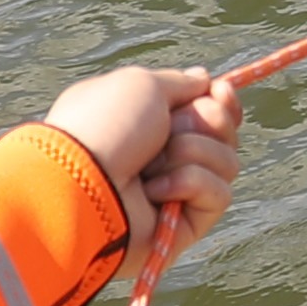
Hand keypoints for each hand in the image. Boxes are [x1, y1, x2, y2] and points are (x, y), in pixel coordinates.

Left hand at [40, 65, 247, 266]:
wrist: (80, 185)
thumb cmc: (104, 128)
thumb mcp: (141, 85)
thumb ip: (180, 82)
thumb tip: (205, 80)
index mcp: (148, 122)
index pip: (206, 109)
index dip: (221, 100)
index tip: (220, 91)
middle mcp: (162, 155)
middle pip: (222, 133)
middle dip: (207, 122)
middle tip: (175, 128)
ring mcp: (174, 192)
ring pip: (226, 161)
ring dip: (194, 152)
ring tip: (154, 164)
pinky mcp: (184, 224)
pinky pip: (218, 194)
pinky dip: (191, 184)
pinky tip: (155, 191)